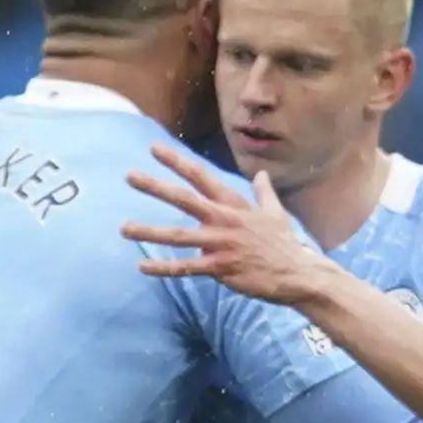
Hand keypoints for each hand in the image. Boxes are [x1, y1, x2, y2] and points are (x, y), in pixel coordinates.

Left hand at [120, 144, 327, 304]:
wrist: (299, 273)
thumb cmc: (285, 243)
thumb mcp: (276, 213)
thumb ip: (263, 193)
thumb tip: (262, 174)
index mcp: (234, 204)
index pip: (201, 177)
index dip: (177, 162)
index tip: (154, 148)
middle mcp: (224, 219)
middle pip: (183, 199)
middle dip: (155, 187)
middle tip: (129, 176)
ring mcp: (221, 243)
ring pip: (178, 236)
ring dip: (148, 231)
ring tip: (123, 228)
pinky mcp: (221, 267)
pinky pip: (186, 267)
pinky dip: (163, 268)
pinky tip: (142, 268)